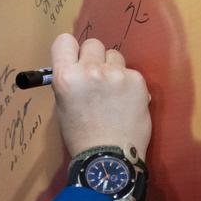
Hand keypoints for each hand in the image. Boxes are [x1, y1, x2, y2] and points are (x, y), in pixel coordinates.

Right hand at [49, 33, 151, 160]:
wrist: (110, 159)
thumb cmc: (81, 137)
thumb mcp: (63, 106)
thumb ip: (69, 81)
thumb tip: (78, 66)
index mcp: (66, 77)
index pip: (64, 41)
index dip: (70, 50)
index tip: (75, 60)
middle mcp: (90, 70)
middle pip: (93, 44)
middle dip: (94, 58)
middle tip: (96, 78)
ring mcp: (115, 74)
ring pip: (114, 56)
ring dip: (113, 69)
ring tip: (114, 93)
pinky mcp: (137, 80)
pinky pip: (131, 72)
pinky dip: (129, 84)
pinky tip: (127, 103)